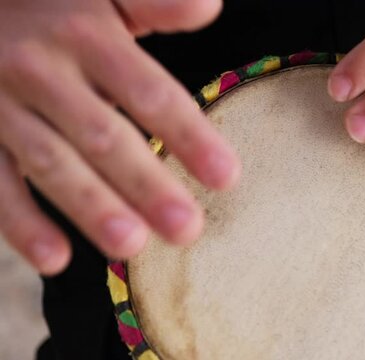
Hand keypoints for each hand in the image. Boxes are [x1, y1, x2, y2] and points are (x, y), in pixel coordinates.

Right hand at [0, 0, 239, 275]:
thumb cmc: (49, 2)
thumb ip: (155, 0)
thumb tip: (210, 6)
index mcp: (88, 35)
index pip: (149, 93)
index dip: (189, 136)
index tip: (226, 177)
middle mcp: (45, 72)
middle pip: (104, 136)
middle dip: (147, 185)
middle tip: (187, 228)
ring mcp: (4, 105)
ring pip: (52, 163)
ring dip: (91, 207)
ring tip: (131, 245)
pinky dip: (19, 223)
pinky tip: (56, 259)